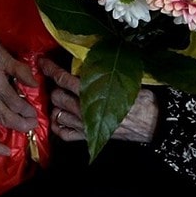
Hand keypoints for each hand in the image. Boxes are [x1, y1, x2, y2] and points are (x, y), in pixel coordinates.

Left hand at [41, 58, 158, 143]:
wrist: (153, 123)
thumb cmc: (142, 100)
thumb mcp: (124, 78)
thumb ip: (105, 71)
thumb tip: (93, 58)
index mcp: (93, 92)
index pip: (63, 79)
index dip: (50, 69)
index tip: (41, 62)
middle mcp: (83, 110)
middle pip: (56, 97)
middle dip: (55, 87)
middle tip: (59, 81)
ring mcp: (84, 126)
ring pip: (57, 114)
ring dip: (56, 105)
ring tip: (61, 98)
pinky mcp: (88, 137)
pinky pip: (63, 133)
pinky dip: (59, 125)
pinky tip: (61, 118)